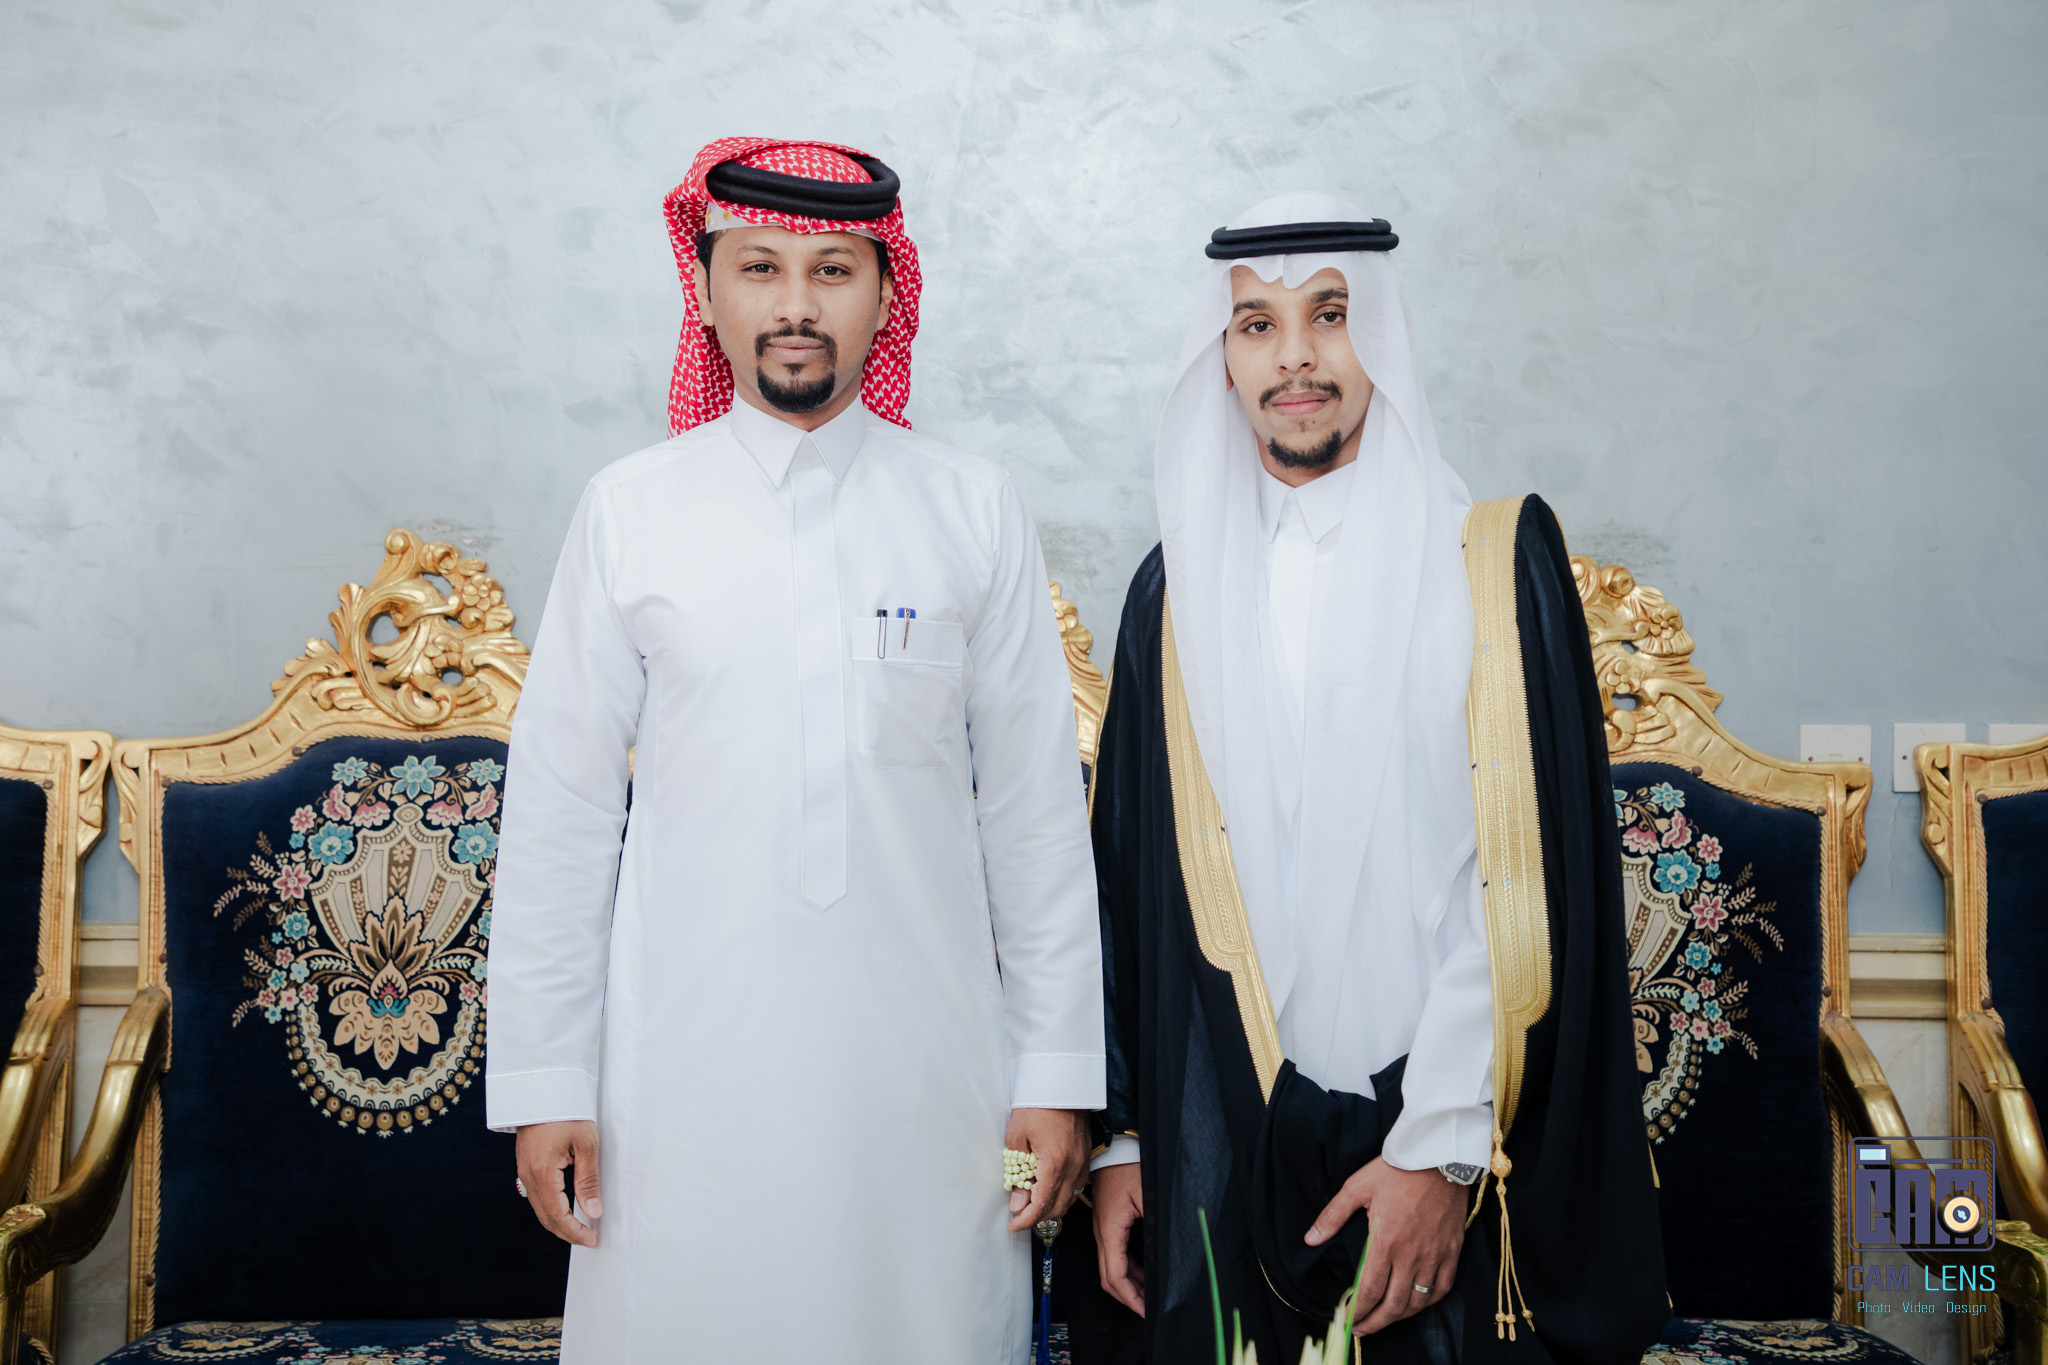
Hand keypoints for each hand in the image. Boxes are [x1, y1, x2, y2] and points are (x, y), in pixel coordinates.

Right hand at [516, 1119, 602, 1247]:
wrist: (543, 1091)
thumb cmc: (567, 1113)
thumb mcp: (585, 1144)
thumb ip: (588, 1181)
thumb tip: (593, 1212)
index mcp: (542, 1172)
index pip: (558, 1216)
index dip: (575, 1232)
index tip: (593, 1240)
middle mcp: (528, 1176)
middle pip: (546, 1218)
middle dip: (567, 1233)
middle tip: (589, 1239)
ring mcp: (524, 1172)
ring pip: (540, 1210)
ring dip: (559, 1223)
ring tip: (581, 1229)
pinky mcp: (526, 1166)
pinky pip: (537, 1197)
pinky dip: (552, 1209)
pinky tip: (567, 1210)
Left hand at [1004, 1107, 1087, 1232]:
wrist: (1061, 1084)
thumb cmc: (1037, 1105)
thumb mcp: (1017, 1138)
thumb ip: (1018, 1175)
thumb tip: (1017, 1202)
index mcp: (1055, 1164)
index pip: (1041, 1206)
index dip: (1025, 1221)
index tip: (1013, 1226)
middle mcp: (1073, 1168)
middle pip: (1056, 1208)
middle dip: (1036, 1218)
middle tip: (1018, 1216)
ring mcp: (1082, 1164)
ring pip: (1068, 1200)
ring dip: (1049, 1208)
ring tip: (1030, 1204)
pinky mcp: (1085, 1158)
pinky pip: (1075, 1187)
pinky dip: (1061, 1195)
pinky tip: (1047, 1190)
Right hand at [1092, 1159, 1145, 1316]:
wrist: (1113, 1146)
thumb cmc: (1127, 1165)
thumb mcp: (1147, 1193)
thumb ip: (1156, 1221)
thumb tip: (1169, 1249)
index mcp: (1110, 1229)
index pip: (1115, 1275)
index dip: (1131, 1297)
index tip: (1146, 1311)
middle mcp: (1102, 1233)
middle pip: (1108, 1277)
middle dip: (1128, 1297)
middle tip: (1148, 1311)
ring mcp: (1103, 1229)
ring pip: (1110, 1268)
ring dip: (1128, 1285)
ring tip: (1149, 1297)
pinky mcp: (1108, 1224)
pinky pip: (1114, 1255)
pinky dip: (1127, 1270)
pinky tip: (1144, 1275)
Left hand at [1304, 1157, 1463, 1335]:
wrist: (1440, 1156)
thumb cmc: (1397, 1169)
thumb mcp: (1357, 1187)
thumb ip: (1332, 1216)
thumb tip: (1310, 1239)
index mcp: (1386, 1242)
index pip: (1370, 1291)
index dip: (1358, 1312)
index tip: (1348, 1321)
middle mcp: (1412, 1256)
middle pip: (1394, 1305)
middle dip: (1376, 1323)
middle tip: (1362, 1330)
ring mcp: (1435, 1255)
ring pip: (1419, 1301)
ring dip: (1400, 1316)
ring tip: (1386, 1319)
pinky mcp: (1452, 1251)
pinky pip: (1443, 1288)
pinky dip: (1429, 1301)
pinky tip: (1417, 1302)